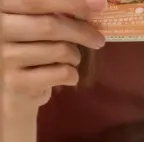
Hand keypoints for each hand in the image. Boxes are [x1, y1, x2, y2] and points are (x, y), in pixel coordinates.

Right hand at [1, 0, 105, 115]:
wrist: (9, 94)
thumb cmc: (25, 53)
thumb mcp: (31, 25)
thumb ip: (50, 12)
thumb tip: (92, 4)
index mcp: (1, 7)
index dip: (70, 1)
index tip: (99, 3)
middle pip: (50, 25)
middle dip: (81, 31)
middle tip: (98, 39)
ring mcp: (5, 57)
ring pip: (59, 50)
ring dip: (75, 56)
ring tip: (72, 60)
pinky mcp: (18, 83)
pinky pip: (61, 73)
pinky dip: (72, 75)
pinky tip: (66, 76)